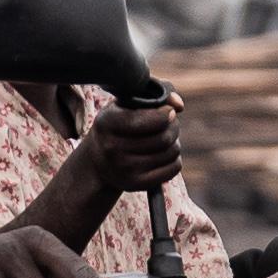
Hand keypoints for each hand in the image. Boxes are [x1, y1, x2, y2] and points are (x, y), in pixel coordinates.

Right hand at [69, 88, 186, 201]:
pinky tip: (163, 154)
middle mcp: (112, 148)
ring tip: (164, 138)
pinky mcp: (136, 184)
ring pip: (171, 152)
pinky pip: (173, 168)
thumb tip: (178, 105)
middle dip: (173, 126)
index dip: (165, 114)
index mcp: (107, 123)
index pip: (145, 120)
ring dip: (174, 142)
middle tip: (169, 123)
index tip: (169, 111)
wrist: (99, 160)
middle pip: (163, 137)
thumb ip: (154, 94)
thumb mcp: (127, 104)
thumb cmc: (119, 124)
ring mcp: (123, 169)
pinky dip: (174, 159)